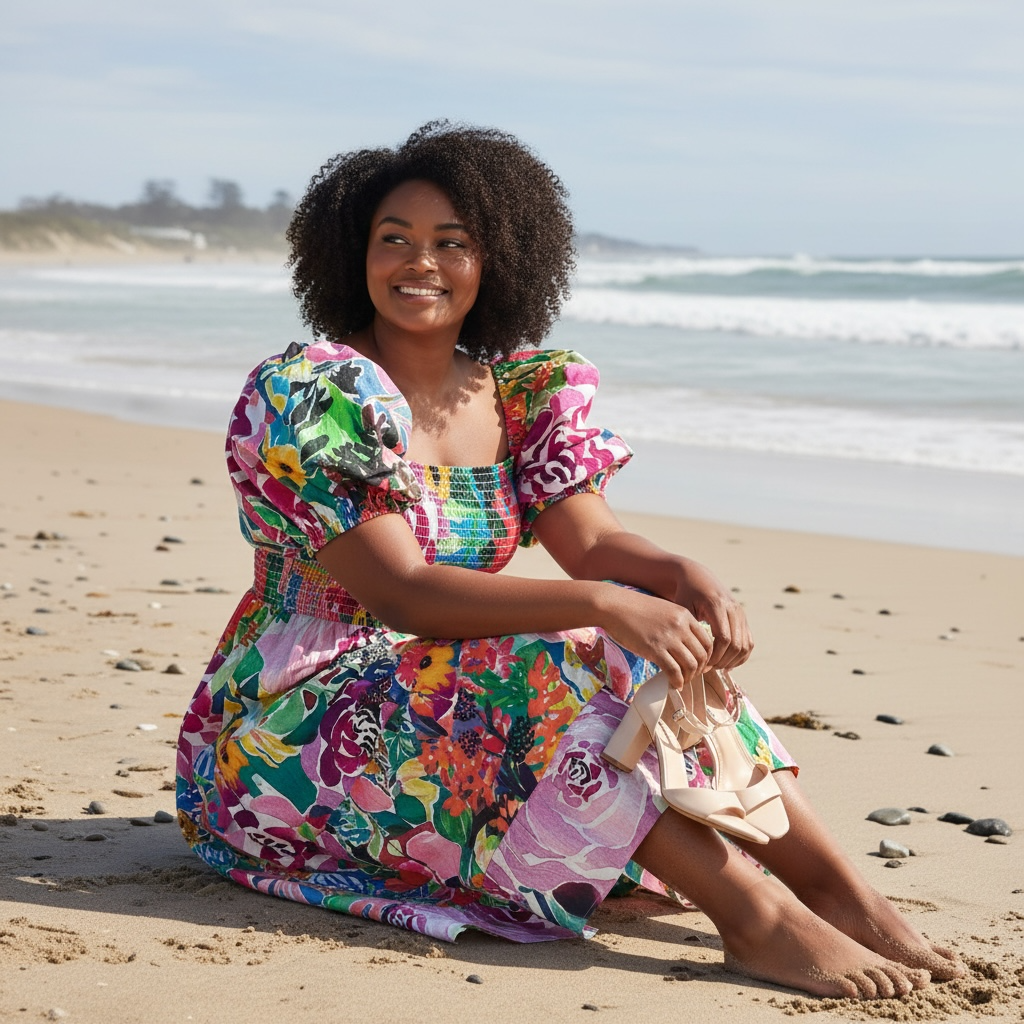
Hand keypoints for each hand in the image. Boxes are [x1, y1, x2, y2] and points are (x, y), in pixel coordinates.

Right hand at [597, 585, 713, 690]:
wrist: (613, 606)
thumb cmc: (634, 609)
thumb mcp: (663, 610)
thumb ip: (676, 625)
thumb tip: (683, 647)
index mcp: (685, 615)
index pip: (707, 642)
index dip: (706, 658)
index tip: (699, 666)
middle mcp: (680, 626)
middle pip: (702, 655)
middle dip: (699, 670)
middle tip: (690, 676)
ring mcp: (668, 637)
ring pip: (690, 665)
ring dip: (689, 677)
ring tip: (681, 681)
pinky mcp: (654, 649)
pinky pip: (674, 671)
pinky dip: (677, 681)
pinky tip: (674, 685)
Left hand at [670, 559, 753, 671]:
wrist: (697, 577)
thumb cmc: (685, 594)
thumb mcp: (682, 607)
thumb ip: (687, 629)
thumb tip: (688, 657)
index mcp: (717, 605)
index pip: (724, 638)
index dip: (715, 656)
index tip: (702, 665)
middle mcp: (733, 608)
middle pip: (736, 644)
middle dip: (723, 660)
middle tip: (708, 668)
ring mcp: (740, 613)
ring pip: (745, 645)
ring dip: (732, 660)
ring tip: (716, 667)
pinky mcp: (743, 618)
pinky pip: (749, 642)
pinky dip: (741, 656)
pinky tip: (726, 663)